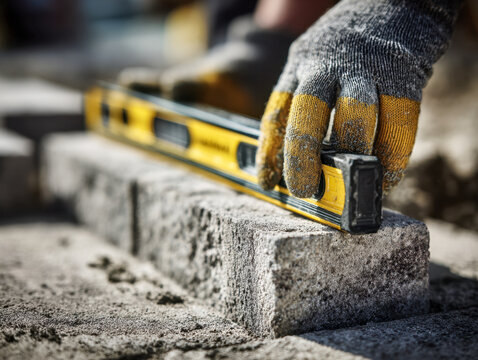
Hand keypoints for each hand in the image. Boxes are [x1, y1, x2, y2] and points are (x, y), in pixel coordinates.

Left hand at [256, 0, 461, 196]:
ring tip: (348, 182)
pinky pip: (399, 124)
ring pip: (355, 119)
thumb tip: (300, 158)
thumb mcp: (316, 64)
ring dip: (349, 158)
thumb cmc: (350, 49)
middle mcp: (328, 64)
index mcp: (300, 64)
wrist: (396, 5)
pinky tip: (385, 176)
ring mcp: (366, 68)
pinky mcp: (404, 75)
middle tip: (305, 188)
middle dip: (302, 158)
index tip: (267, 181)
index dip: (269, 151)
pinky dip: (392, 157)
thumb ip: (306, 103)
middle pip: (307, 113)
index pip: (276, 110)